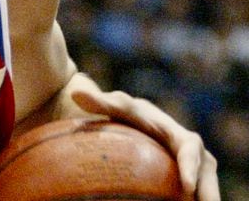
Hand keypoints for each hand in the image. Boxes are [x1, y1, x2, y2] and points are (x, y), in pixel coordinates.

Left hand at [72, 89, 219, 200]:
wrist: (111, 111)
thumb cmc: (110, 108)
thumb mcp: (108, 105)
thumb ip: (98, 101)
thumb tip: (77, 94)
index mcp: (168, 128)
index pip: (189, 146)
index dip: (190, 165)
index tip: (186, 186)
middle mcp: (180, 144)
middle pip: (204, 167)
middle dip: (209, 189)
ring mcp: (178, 158)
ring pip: (201, 180)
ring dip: (204, 195)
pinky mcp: (173, 171)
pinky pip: (185, 188)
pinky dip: (187, 197)